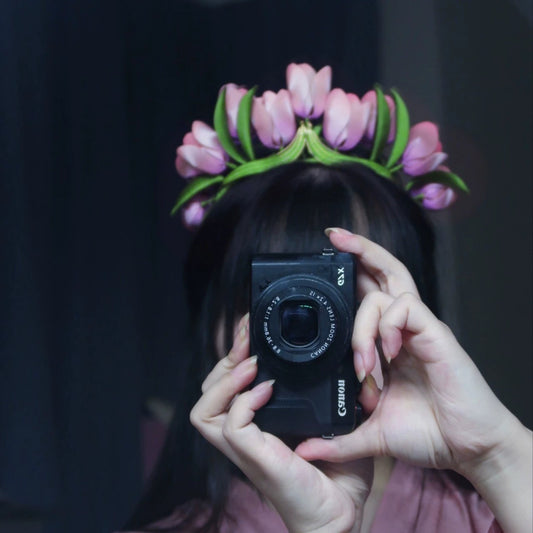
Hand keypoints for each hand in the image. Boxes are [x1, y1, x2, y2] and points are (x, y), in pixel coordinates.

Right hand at [190, 314, 373, 532]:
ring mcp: (247, 448)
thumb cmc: (337, 472)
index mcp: (258, 424)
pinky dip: (244, 402)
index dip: (232, 357)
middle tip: (246, 339)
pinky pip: (232, 425)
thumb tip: (337, 357)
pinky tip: (266, 390)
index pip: (226, 386)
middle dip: (225, 360)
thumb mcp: (330, 420)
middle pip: (207, 393)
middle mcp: (246, 435)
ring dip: (225, 381)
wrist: (343, 513)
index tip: (248, 331)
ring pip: (205, 410)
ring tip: (250, 363)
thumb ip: (327, 393)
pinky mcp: (256, 458)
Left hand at [294, 228, 531, 532]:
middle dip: (359, 250)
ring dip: (363, 323)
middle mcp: (404, 328)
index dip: (349, 276)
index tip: (321, 262)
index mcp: (389, 341)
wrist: (466, 449)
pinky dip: (389, 326)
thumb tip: (306, 448)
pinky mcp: (437, 335)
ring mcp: (421, 329)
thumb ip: (338, 437)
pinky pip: (408, 309)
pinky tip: (388, 355)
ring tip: (363, 363)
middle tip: (334, 236)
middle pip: (384, 271)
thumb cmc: (426, 432)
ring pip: (388, 290)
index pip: (367, 295)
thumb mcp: (371, 432)